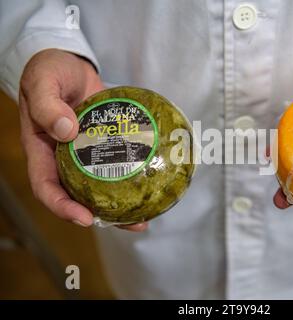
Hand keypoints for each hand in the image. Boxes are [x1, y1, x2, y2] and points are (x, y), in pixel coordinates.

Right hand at [19, 49, 146, 231]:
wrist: (69, 64)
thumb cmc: (49, 71)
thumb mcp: (42, 81)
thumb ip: (48, 104)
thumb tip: (66, 131)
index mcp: (43, 150)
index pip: (46, 187)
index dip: (62, 207)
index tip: (85, 217)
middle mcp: (64, 158)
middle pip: (79, 195)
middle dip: (102, 214)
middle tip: (132, 223)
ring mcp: (86, 153)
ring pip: (101, 185)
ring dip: (121, 203)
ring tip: (146, 215)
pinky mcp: (106, 144)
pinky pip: (118, 163)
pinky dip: (132, 175)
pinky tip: (151, 181)